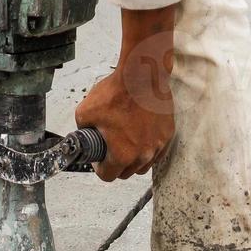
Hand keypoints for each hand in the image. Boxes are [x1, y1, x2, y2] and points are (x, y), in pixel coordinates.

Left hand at [76, 6, 176, 181]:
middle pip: (126, 173)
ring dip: (133, 159)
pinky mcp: (167, 135)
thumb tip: (84, 133)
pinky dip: (148, 148)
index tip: (98, 158)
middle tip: (111, 148)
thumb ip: (83, 129)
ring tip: (126, 142)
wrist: (142, 75)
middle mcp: (143, 155)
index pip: (108, 176)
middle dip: (116, 165)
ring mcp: (157, 146)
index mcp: (122, 155)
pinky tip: (140, 135)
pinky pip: (157, 151)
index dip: (99, 167)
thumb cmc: (117, 92)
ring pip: (143, 165)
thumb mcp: (85, 111)